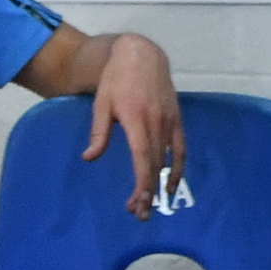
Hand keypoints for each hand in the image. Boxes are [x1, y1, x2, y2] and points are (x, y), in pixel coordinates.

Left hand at [81, 32, 183, 215]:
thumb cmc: (116, 80)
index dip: (142, 183)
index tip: (138, 203)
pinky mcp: (177, 119)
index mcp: (136, 118)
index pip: (142, 158)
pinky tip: (171, 185)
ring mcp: (170, 121)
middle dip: (148, 191)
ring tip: (152, 205)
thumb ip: (99, 132)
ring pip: (168, 160)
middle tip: (138, 214)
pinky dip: (178, 168)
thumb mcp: (101, 104)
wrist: (141, 55)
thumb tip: (89, 158)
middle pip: (154, 164)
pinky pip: (181, 149)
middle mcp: (157, 122)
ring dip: (161, 185)